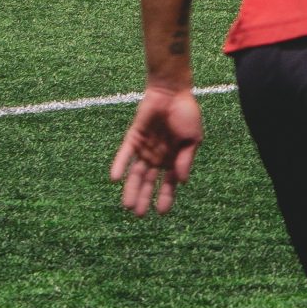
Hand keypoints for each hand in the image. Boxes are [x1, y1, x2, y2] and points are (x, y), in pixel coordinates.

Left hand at [112, 85, 203, 215]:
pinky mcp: (133, 138)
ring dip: (131, 189)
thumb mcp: (192, 139)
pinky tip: (114, 179)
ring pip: (135, 173)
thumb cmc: (186, 113)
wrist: (171, 92)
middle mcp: (157, 157)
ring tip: (127, 205)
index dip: (166, 197)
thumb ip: (185, 159)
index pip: (169, 183)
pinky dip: (119, 166)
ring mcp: (144, 149)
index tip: (161, 213)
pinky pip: (124, 155)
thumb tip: (181, 181)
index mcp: (174, 159)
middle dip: (144, 198)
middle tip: (138, 215)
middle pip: (149, 182)